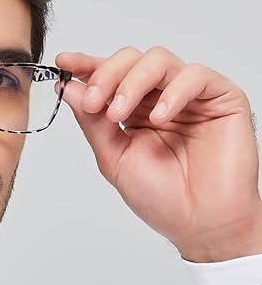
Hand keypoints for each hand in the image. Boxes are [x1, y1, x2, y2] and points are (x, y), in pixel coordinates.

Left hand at [54, 45, 261, 260]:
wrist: (201, 224)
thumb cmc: (163, 198)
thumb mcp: (114, 158)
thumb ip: (93, 122)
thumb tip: (70, 89)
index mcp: (135, 110)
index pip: (110, 75)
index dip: (86, 64)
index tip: (63, 63)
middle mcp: (161, 97)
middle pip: (131, 59)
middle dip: (106, 75)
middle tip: (94, 103)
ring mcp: (191, 95)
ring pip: (158, 60)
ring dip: (132, 82)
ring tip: (120, 114)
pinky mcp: (221, 97)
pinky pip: (196, 75)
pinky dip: (173, 92)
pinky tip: (160, 117)